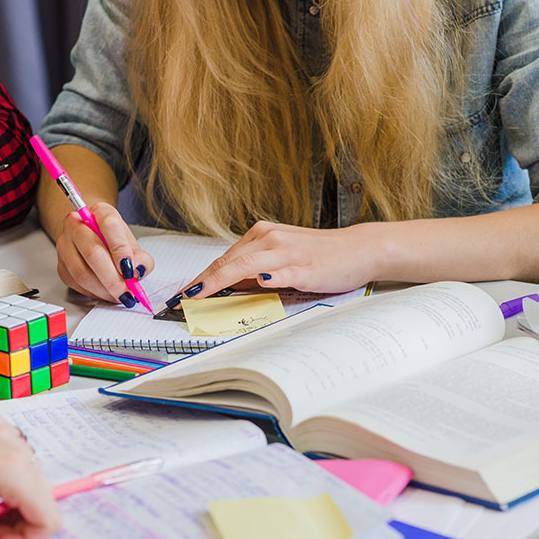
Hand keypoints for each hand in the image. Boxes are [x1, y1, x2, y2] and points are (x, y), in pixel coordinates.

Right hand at [55, 202, 153, 305]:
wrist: (94, 238)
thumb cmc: (115, 240)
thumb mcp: (133, 244)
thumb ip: (141, 258)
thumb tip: (137, 270)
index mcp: (100, 212)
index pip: (108, 225)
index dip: (120, 249)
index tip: (130, 269)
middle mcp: (76, 225)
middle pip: (92, 252)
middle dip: (113, 278)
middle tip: (127, 291)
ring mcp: (65, 245)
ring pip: (82, 272)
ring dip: (104, 289)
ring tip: (120, 295)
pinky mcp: (61, 266)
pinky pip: (77, 284)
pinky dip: (95, 293)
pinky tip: (107, 294)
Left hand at [169, 221, 383, 302]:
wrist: (359, 249)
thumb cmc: (321, 255)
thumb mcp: (282, 258)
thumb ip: (256, 270)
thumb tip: (226, 288)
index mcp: (263, 235)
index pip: (223, 260)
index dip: (200, 279)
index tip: (181, 297)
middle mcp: (271, 238)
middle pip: (227, 262)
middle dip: (200, 284)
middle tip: (179, 302)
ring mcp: (288, 252)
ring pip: (245, 265)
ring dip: (218, 282)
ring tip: (198, 297)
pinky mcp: (306, 267)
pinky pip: (282, 272)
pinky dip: (267, 278)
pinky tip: (256, 283)